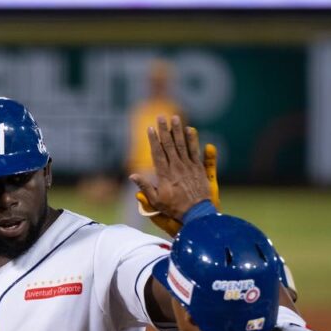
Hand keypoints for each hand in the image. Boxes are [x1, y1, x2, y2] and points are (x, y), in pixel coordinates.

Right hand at [131, 116, 213, 230]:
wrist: (197, 213)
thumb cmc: (174, 208)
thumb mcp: (156, 201)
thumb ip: (145, 187)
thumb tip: (132, 176)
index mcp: (164, 175)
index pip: (157, 153)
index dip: (153, 140)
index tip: (150, 129)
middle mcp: (176, 168)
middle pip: (169, 145)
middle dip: (164, 130)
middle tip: (161, 117)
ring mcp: (188, 167)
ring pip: (182, 145)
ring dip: (178, 131)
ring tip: (175, 118)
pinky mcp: (198, 168)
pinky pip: (195, 151)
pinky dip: (193, 140)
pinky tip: (190, 130)